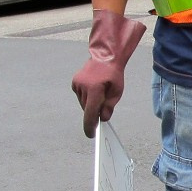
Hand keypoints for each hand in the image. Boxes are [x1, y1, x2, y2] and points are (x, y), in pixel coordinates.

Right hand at [72, 9, 146, 137]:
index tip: (91, 134)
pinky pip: (80, 96)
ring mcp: (76, 84)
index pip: (90, 112)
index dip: (90, 125)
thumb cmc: (114, 74)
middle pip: (87, 108)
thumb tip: (103, 118)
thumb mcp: (117, 91)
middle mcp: (82, 87)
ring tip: (100, 92)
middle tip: (103, 107)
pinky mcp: (74, 83)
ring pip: (83, 103)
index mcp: (94, 89)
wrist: (105, 56)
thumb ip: (109, 106)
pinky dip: (87, 96)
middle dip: (95, 111)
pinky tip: (94, 88)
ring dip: (91, 103)